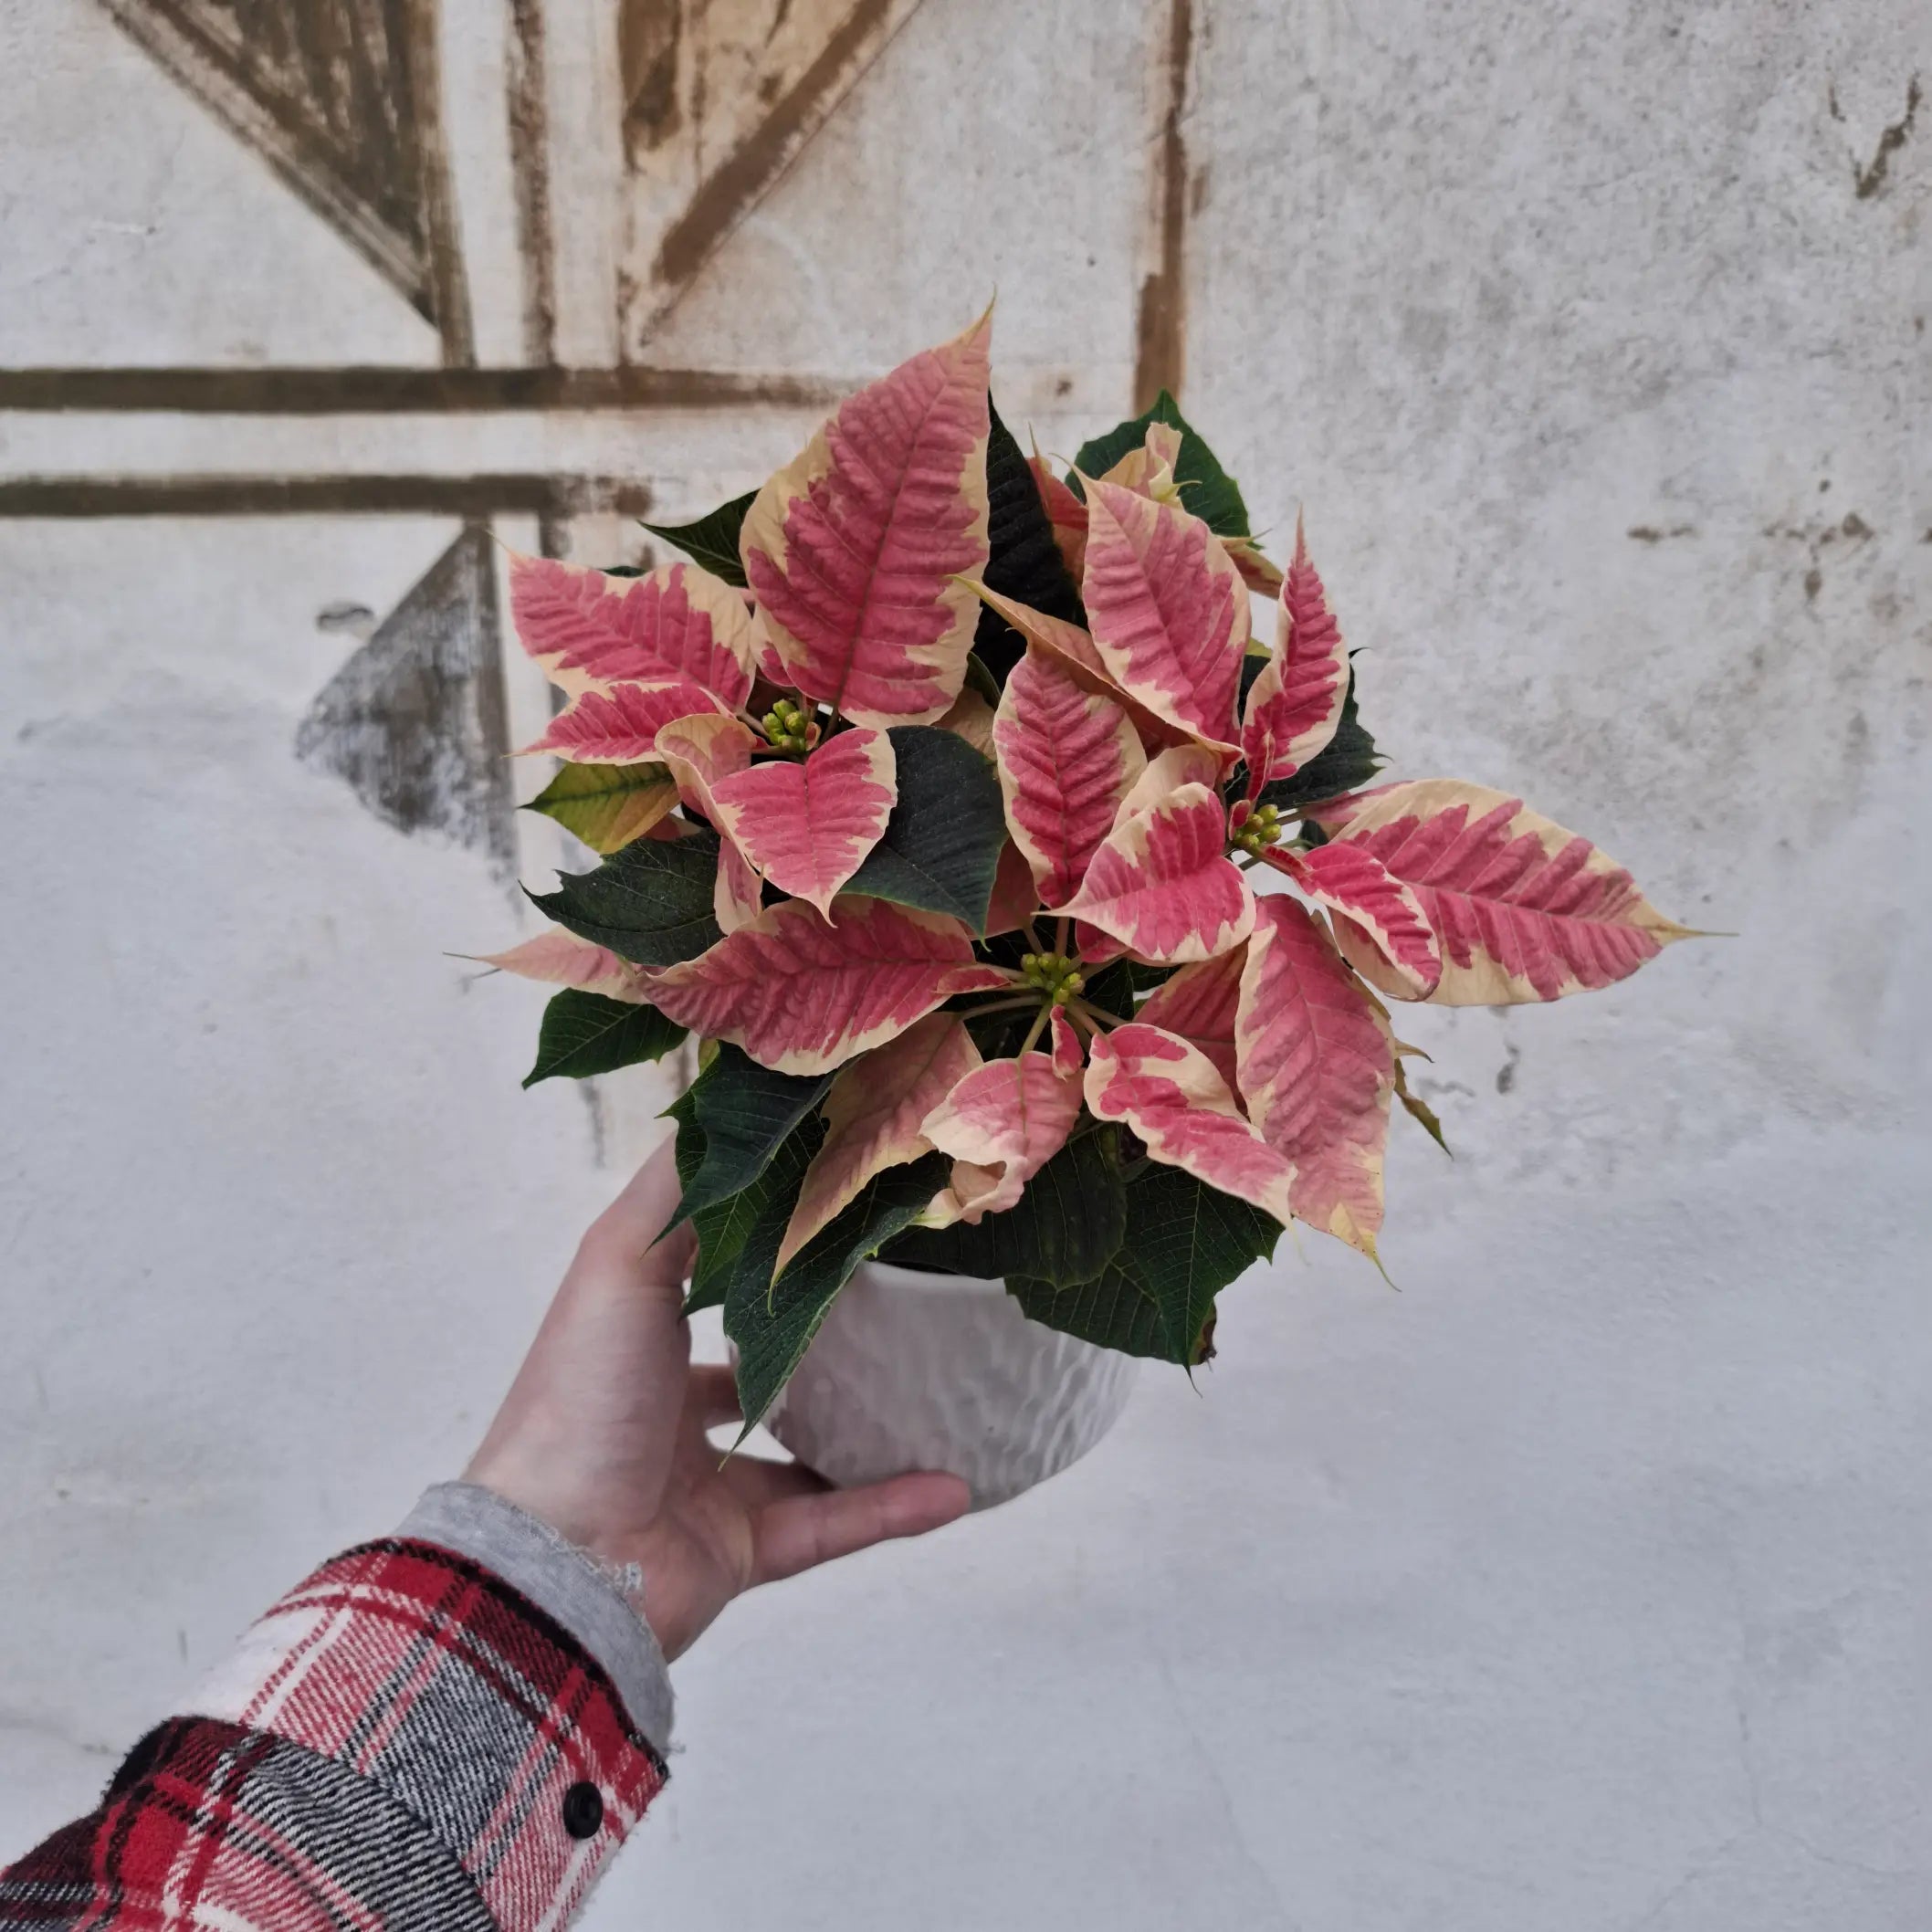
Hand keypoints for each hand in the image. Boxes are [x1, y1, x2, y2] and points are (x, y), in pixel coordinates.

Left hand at [465, 1141, 969, 1659]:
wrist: (551, 1560)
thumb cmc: (578, 1394)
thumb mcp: (621, 1260)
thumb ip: (677, 1189)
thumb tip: (728, 1110)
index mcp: (641, 1342)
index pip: (716, 1288)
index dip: (775, 1254)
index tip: (852, 1215)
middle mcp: (672, 1410)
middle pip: (772, 1369)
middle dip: (839, 1341)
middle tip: (920, 1300)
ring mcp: (708, 1485)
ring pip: (814, 1452)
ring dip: (881, 1428)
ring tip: (955, 1392)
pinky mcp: (741, 1552)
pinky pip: (832, 1526)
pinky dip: (892, 1508)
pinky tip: (957, 1485)